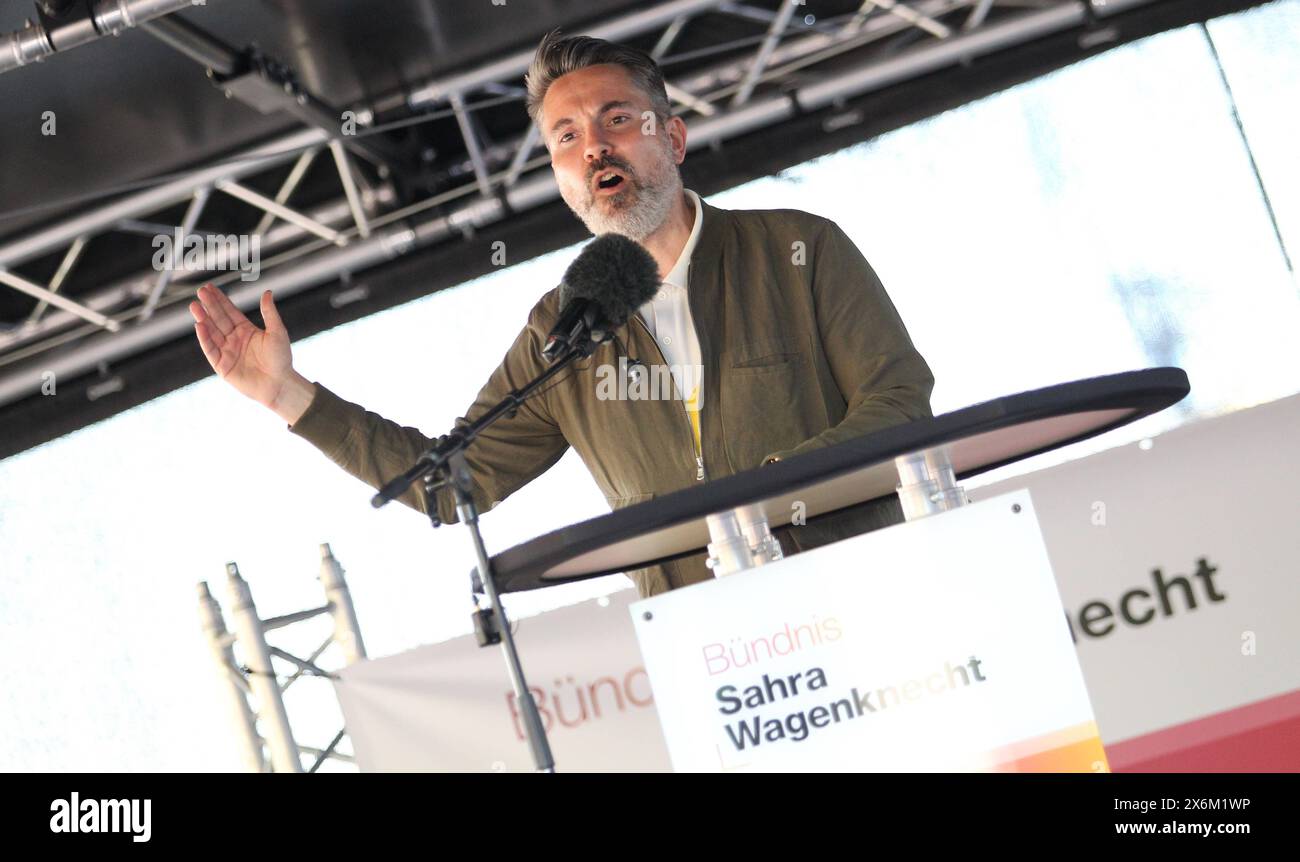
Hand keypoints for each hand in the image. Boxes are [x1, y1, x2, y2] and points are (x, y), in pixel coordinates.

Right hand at [189, 284, 314, 422]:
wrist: (280, 384)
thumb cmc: (281, 359)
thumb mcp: (277, 332)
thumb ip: (270, 313)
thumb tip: (267, 292)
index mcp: (246, 330)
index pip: (229, 311)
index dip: (220, 300)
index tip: (209, 287)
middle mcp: (234, 339)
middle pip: (218, 319)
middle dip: (209, 306)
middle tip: (200, 292)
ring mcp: (227, 352)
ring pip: (212, 332)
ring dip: (203, 319)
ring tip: (195, 306)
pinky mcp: (222, 366)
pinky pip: (211, 350)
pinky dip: (205, 338)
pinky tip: (199, 325)